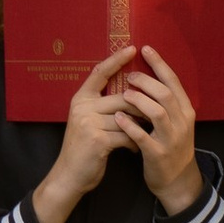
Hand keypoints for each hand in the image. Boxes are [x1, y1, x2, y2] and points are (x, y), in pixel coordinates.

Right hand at [30, 46, 140, 222]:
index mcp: (81, 98)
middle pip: (124, 98)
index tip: (133, 47)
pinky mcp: (97, 139)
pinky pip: (128, 134)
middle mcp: (82, 107)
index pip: (99, 72)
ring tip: (142, 137)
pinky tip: (134, 149)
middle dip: (142, 109)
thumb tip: (136, 93)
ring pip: (128, 117)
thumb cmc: (87, 147)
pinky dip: (135, 142)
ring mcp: (88, 122)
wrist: (71, 175)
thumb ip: (106, 107)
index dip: (116, 60)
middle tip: (152, 119)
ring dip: (140, 128)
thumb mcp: (93, 122)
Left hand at [114, 47, 203, 215]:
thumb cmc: (170, 146)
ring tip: (123, 94)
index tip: (145, 48)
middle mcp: (182, 123)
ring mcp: (171, 139)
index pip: (174, 82)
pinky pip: (143, 137)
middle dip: (146, 82)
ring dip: (139, 101)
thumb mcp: (175, 122)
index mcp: (186, 111)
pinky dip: (130, 126)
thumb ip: (165, 102)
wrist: (176, 180)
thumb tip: (147, 78)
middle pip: (166, 94)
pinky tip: (118, 118)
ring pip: (157, 113)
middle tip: (129, 77)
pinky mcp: (158, 154)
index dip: (159, 64)